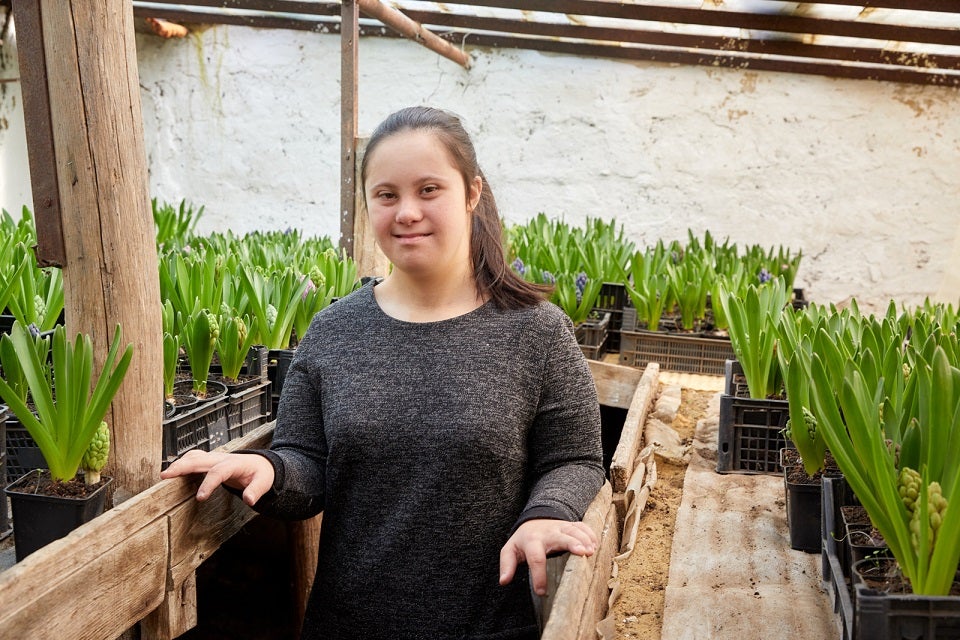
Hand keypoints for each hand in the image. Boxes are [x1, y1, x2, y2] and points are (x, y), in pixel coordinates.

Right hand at [160, 450, 274, 506]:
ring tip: (165, 475)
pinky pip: (194, 459)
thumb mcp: (264, 482)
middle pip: (199, 459)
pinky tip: (173, 472)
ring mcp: (214, 458)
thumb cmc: (261, 473)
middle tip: (166, 477)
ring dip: (179, 464)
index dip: (208, 484)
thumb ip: (256, 490)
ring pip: (194, 457)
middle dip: (182, 467)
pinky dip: (182, 463)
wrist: (260, 464)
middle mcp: (222, 458)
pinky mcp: (210, 461)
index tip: (200, 498)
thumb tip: (249, 500)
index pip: (218, 472)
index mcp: (234, 463)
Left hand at [499, 519, 597, 595]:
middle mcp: (548, 532)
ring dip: (584, 539)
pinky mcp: (570, 525)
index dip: (539, 575)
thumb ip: (506, 565)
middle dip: (572, 544)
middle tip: (583, 554)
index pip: (535, 558)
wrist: (532, 520)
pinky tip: (596, 544)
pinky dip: (590, 533)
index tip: (542, 591)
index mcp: (532, 541)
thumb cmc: (523, 540)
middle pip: (560, 537)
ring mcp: (560, 526)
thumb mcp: (510, 550)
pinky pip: (582, 525)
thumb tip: (504, 581)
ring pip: (573, 530)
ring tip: (591, 551)